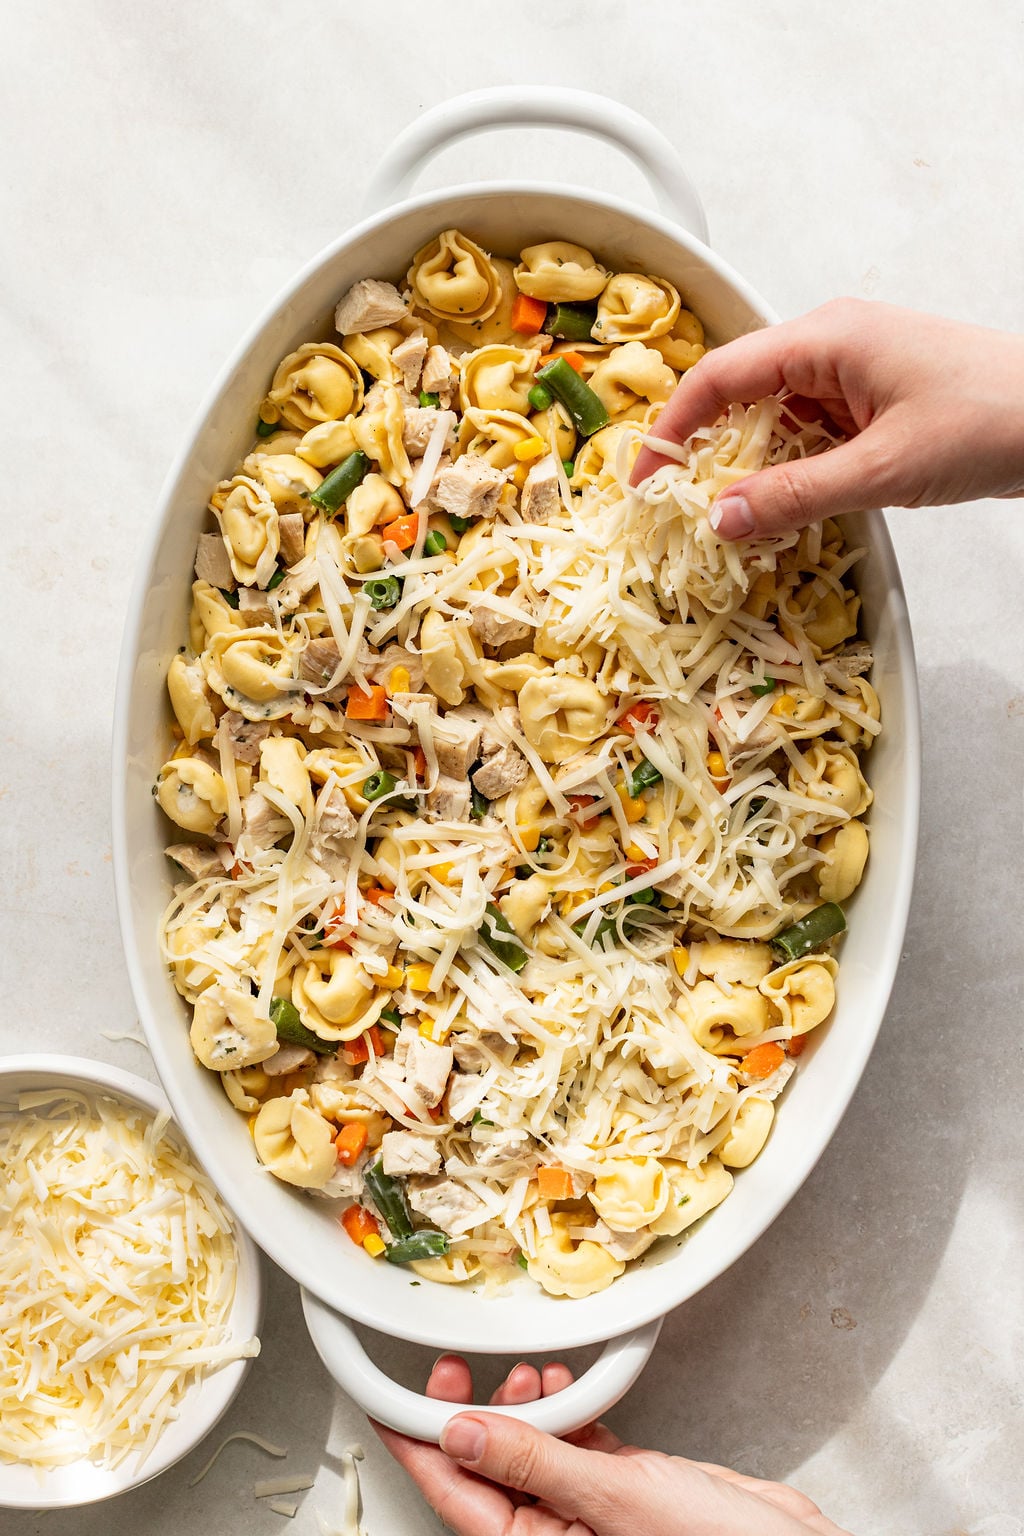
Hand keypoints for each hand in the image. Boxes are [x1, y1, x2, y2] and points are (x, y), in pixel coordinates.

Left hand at [372, 1356, 852, 1534]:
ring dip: (518, 1405)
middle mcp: (555, 1534)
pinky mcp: (624, 1485)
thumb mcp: (613, 1501)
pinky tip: (560, 1378)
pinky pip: (574, 1441)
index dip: (417, 1445)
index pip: (456, 1494)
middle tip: (448, 1368)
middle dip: (466, 1415)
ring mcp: (588, 1509)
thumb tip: (461, 1432)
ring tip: (519, 1369)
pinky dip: (564, 1405)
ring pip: (529, 1449)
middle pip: (486, 1469)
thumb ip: (536, 1462)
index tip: (384, 1403)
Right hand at [630, 298, 1023, 537]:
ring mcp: (854, 374)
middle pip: (738, 397)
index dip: (671, 429)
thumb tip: (722, 519)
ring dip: (750, 471)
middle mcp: (832, 345)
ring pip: (774, 422)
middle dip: (706, 455)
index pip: (719, 375)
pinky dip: (789, 474)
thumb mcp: (885, 469)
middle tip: (679, 513)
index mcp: (826, 336)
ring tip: (730, 524)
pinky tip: (781, 512)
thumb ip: (797, 496)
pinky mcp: (874, 405)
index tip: (644, 481)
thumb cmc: (995, 419)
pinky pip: (809, 436)